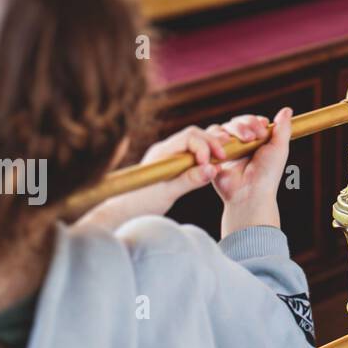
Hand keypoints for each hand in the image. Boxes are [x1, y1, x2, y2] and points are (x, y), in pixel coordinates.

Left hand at [76, 126, 229, 230]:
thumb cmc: (140, 204)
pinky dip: (205, 157)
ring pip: (196, 142)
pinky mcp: (173, 165)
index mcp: (162, 152)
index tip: (211, 163)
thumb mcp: (167, 194)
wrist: (123, 213)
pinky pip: (193, 153)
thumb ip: (190, 180)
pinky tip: (213, 167)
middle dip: (212, 143)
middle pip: (195, 135)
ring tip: (223, 160)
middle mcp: (166, 149)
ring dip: (210, 148)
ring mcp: (169, 156)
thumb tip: (214, 169)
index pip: (189, 136)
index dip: (205, 145)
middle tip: (224, 158)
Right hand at [213, 108, 293, 237]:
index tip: (262, 127)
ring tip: (244, 142)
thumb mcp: (279, 148)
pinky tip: (226, 144)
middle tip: (253, 138)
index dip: (255, 121)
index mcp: (257, 141)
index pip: (252, 121)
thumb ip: (283, 128)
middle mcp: (241, 144)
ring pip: (224, 128)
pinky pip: (209, 139)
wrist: (249, 194)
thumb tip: (287, 109)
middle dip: (245, 125)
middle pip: (237, 122)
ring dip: (234, 129)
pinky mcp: (213, 156)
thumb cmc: (267, 174)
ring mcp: (227, 150)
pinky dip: (216, 138)